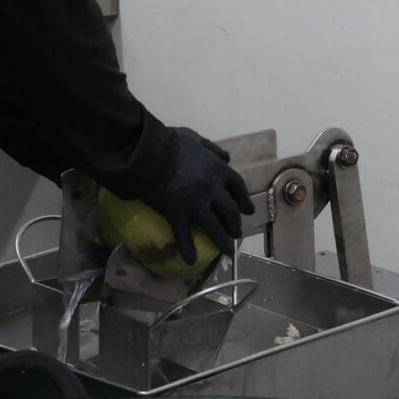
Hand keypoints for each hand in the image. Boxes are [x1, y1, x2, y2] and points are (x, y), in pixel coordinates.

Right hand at [150, 128, 255, 262]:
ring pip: (214, 227)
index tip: (248, 210)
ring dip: (222, 241)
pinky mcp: (178, 214)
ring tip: (227, 251)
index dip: (244, 200)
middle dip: (235, 223)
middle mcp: (212, 190)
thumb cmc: (171, 142)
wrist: (151, 154)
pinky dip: (188, 249)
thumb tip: (227, 157)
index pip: (237, 187)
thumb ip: (212, 148)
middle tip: (236, 233)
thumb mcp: (195, 138)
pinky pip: (184, 235)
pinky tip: (191, 260)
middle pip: (229, 211)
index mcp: (217, 170)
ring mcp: (196, 204)